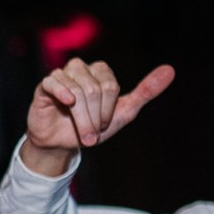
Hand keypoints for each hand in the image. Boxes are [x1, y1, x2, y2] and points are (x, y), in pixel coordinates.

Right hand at [20, 59, 174, 177]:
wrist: (63, 144)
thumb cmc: (92, 126)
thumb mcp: (123, 112)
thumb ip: (146, 91)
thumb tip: (170, 70)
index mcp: (100, 71)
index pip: (109, 87)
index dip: (107, 111)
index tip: (103, 124)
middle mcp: (81, 68)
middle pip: (93, 89)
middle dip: (94, 117)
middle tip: (91, 132)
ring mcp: (61, 76)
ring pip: (76, 89)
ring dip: (81, 116)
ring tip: (81, 131)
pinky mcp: (44, 86)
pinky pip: (53, 82)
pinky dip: (62, 92)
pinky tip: (67, 102)